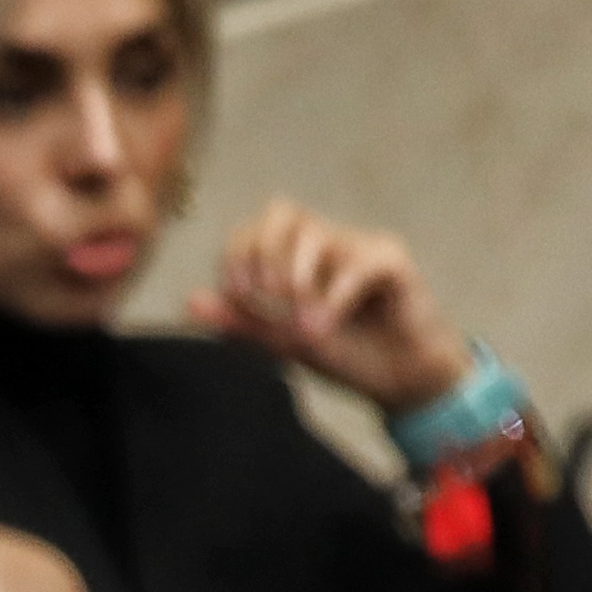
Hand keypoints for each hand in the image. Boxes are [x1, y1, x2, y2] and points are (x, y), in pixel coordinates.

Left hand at [191, 197, 468, 417]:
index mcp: (298, 256)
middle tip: (265, 297)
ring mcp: (360, 246)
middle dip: (262, 252)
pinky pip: (356, 264)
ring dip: (295, 278)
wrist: (401, 380)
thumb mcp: (285, 343)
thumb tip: (190, 301)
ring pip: (315, 232)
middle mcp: (328, 242)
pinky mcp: (392, 260)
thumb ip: (242, 321)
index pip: (254, 229)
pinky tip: (326, 326)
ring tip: (300, 323)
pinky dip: (333, 297)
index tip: (239, 294)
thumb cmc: (349, 354)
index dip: (238, 254)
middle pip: (281, 211)